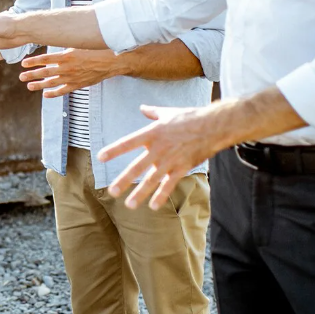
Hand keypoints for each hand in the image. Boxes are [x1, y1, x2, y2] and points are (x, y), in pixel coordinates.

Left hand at [19, 49, 120, 96]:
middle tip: (21, 76)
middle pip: (45, 72)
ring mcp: (72, 78)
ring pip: (52, 83)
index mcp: (67, 56)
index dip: (33, 62)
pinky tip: (46, 94)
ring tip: (29, 86)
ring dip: (39, 84)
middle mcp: (67, 68)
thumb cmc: (96, 49)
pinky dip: (54, 93)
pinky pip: (63, 90)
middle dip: (32, 74)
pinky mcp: (78, 84)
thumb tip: (55, 39)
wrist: (112, 61)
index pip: (45, 59)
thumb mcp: (79, 43)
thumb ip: (66, 45)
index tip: (23, 63)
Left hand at [96, 104, 226, 209]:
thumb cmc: (189, 117)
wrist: (213, 126)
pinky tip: (153, 205)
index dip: (114, 150)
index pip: (128, 143)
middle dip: (124, 180)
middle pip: (137, 167)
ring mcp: (170, 160)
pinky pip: (170, 184)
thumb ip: (153, 113)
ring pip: (152, 180)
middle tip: (112, 192)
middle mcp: (158, 149)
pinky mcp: (182, 168)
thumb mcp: (167, 112)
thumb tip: (143, 107)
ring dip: (140, 193)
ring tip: (129, 204)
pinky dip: (161, 195)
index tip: (101, 157)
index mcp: (152, 133)